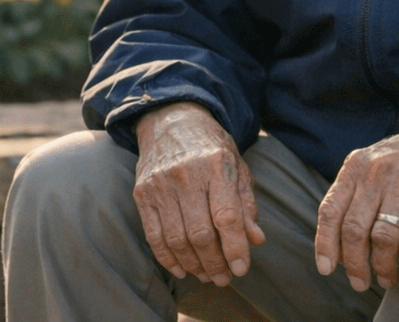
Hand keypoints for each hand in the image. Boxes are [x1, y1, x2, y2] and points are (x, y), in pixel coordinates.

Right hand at [133, 102, 264, 286]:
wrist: (171, 120)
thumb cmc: (211, 146)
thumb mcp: (237, 166)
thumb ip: (246, 203)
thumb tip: (256, 240)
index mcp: (216, 165)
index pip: (226, 216)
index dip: (235, 248)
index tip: (242, 269)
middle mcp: (186, 175)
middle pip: (200, 234)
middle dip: (215, 263)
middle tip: (225, 278)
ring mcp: (160, 185)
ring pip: (177, 240)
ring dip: (194, 265)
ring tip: (207, 275)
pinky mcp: (143, 193)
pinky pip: (154, 236)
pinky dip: (168, 259)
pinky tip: (183, 269)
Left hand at [315, 113, 398, 292]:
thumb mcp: (374, 162)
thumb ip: (355, 193)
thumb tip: (339, 242)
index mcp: (357, 165)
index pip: (330, 210)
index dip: (325, 244)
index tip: (326, 269)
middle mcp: (377, 171)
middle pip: (354, 229)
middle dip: (355, 264)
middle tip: (361, 283)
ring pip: (383, 237)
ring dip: (383, 266)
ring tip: (387, 278)